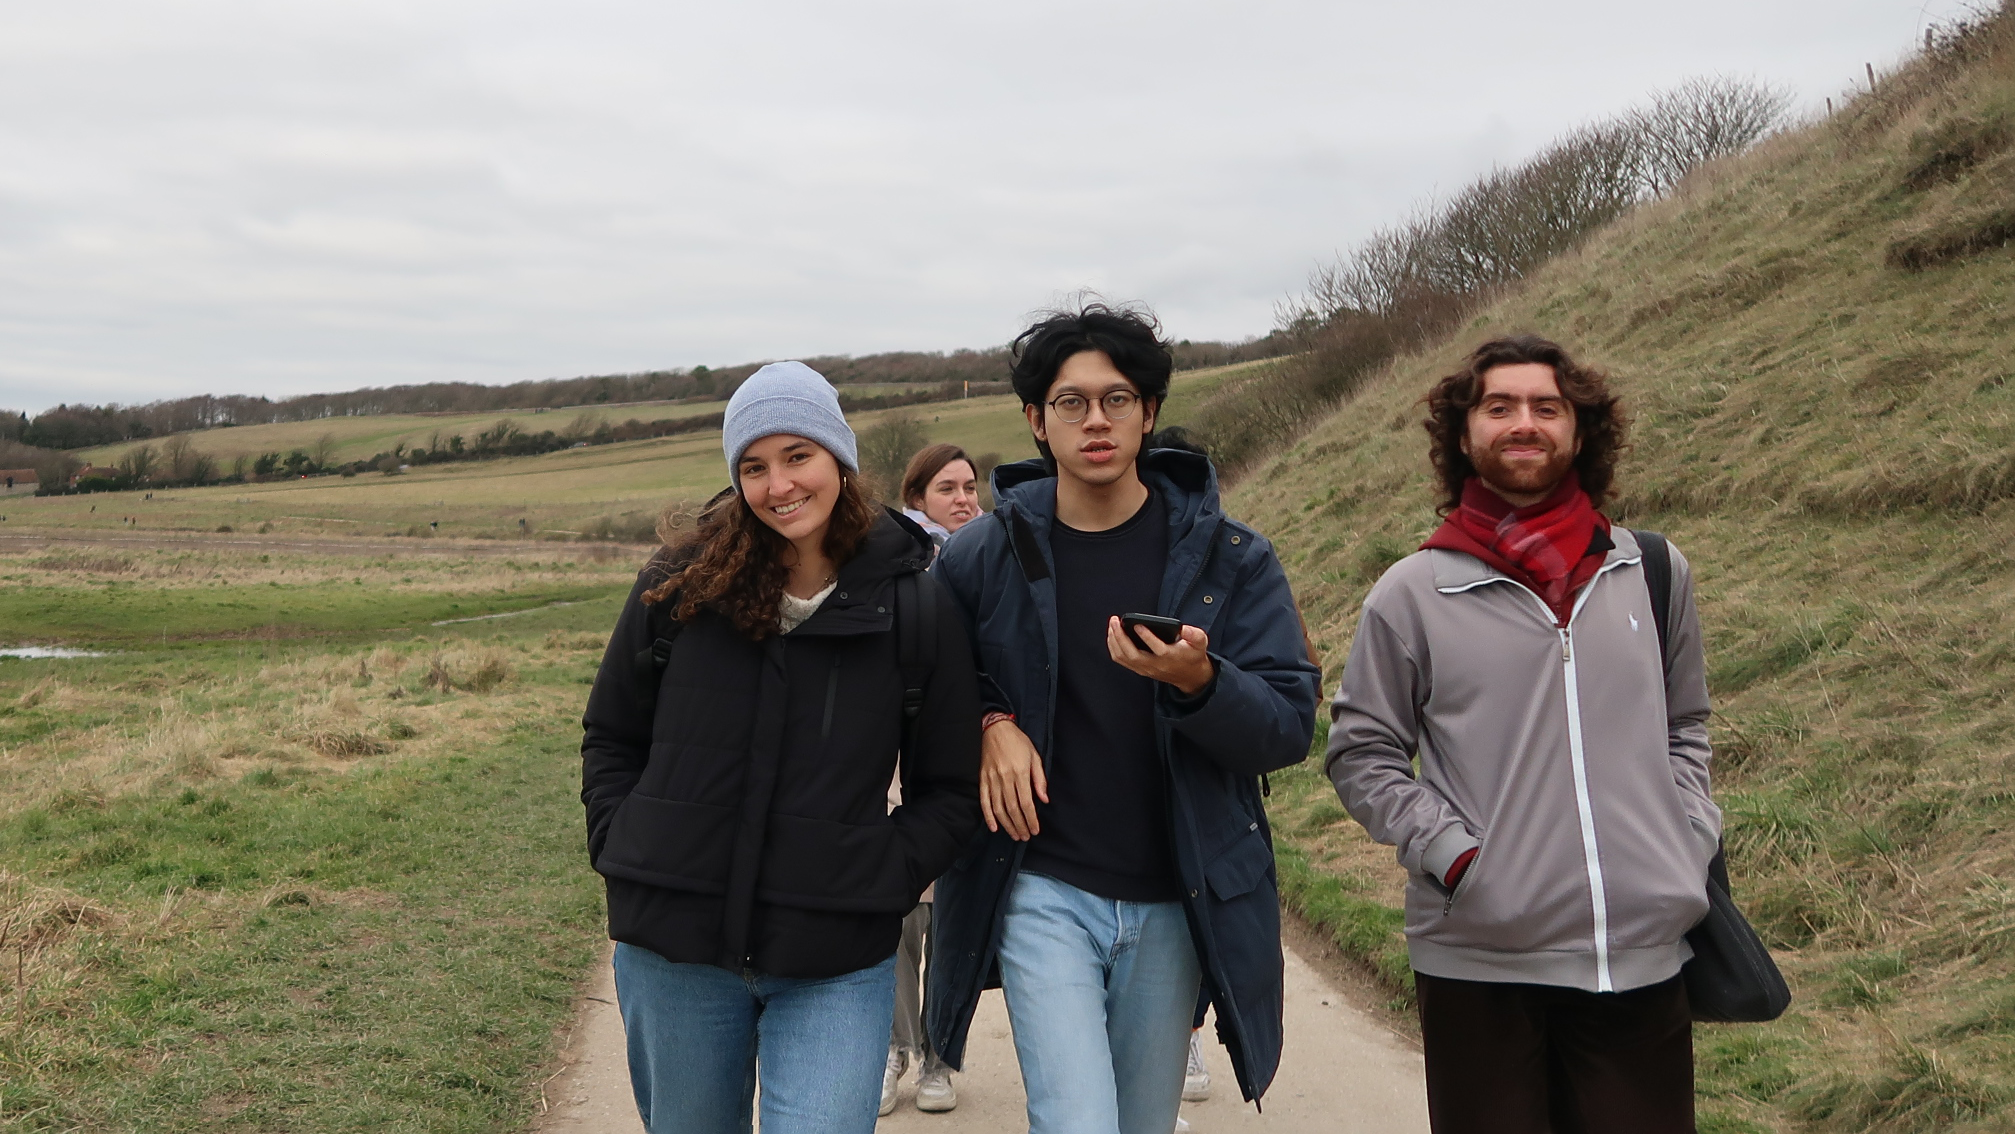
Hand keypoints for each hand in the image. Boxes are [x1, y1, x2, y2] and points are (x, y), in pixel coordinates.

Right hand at [980, 719, 1046, 840]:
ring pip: (998, 808)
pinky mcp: (982, 779)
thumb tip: (1044, 800)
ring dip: (1007, 825)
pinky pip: (984, 801)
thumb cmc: (1017, 742)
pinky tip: (994, 827)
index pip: (1026, 802)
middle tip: (1025, 836)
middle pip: (1012, 808)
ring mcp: (992, 779)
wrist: (996, 729)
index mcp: (1020, 772)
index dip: (1031, 819)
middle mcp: (1005, 777)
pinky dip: (988, 816)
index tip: (1035, 830)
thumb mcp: (1034, 756)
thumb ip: (1039, 779)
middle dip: (1020, 825)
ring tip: (1014, 835)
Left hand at [1107, 617, 1214, 695]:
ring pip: (1124, 658)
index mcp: (1170, 657)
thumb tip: (1183, 628)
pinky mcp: (1139, 669)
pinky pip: (1121, 660)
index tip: (1138, 625)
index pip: (1157, 649)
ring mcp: (1145, 668)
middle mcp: (1155, 664)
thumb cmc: (1192, 655)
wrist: (1189, 676)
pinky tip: (1112, 635)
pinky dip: (1113, 647)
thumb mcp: (1200, 643)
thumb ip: (1194, 634)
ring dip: (1114, 641)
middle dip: (1121, 637)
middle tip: (1115, 621)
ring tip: (1112, 625)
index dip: (1147, 637)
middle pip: (1133, 654)